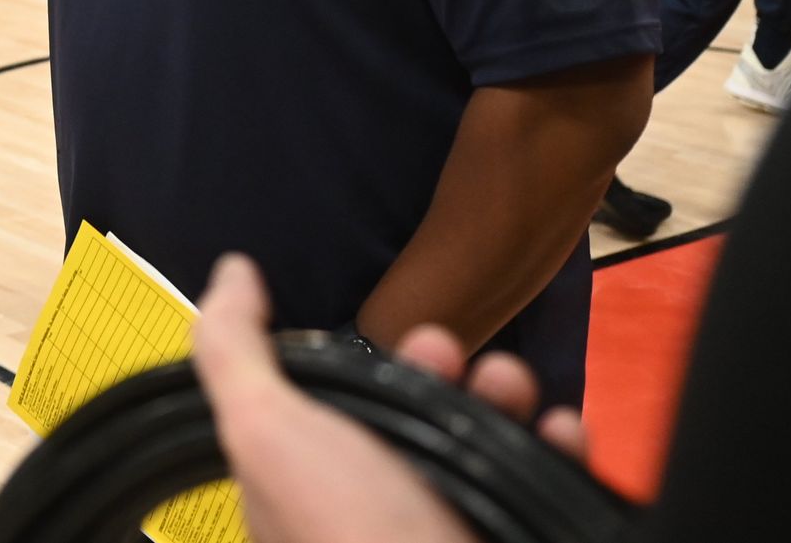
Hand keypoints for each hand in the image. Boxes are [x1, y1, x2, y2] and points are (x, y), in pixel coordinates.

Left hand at [191, 256, 588, 542]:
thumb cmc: (346, 532)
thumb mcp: (265, 430)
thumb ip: (235, 352)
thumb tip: (230, 274)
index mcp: (313, 490)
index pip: (341, 412)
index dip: (371, 368)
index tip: (407, 336)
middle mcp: (381, 514)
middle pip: (418, 423)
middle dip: (444, 373)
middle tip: (455, 356)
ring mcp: (448, 529)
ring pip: (484, 448)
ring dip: (504, 399)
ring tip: (512, 385)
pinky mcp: (510, 535)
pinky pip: (543, 486)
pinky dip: (557, 452)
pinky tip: (560, 431)